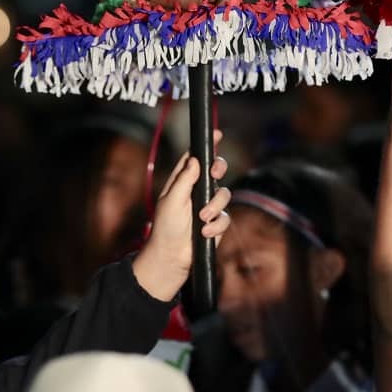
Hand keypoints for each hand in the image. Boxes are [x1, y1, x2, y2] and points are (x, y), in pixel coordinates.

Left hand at [132, 147, 230, 301]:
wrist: (172, 257)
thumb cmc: (166, 227)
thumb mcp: (172, 200)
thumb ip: (185, 179)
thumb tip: (194, 159)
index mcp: (182, 181)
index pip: (195, 158)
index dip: (206, 145)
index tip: (217, 134)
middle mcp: (197, 190)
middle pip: (215, 170)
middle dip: (219, 169)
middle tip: (214, 173)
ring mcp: (208, 206)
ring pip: (224, 194)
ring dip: (214, 206)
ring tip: (201, 218)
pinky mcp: (216, 222)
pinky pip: (225, 217)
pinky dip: (216, 225)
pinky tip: (205, 232)